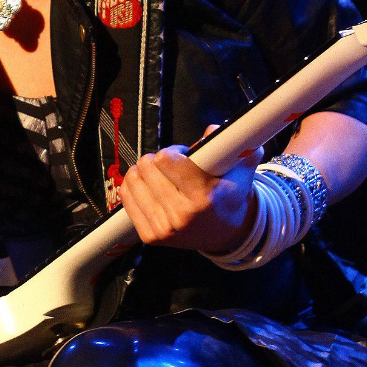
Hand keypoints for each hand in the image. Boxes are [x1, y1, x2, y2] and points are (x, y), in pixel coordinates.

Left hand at [119, 140, 261, 254]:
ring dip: (144, 172)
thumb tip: (211, 130)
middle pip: (146, 167)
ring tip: (160, 176)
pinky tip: (149, 187)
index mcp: (203, 198)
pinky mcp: (150, 236)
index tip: (181, 155)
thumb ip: (232, 146)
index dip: (173, 151)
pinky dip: (134, 187)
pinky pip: (126, 198)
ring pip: (133, 180)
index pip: (166, 160)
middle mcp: (181, 215)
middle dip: (157, 159)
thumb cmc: (229, 199)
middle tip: (171, 166)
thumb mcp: (239, 171)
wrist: (225, 235)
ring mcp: (164, 228)